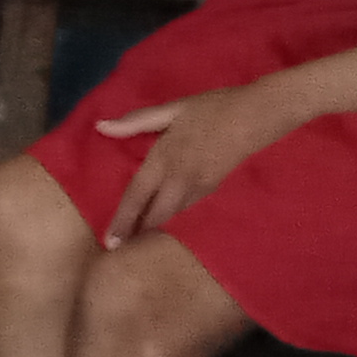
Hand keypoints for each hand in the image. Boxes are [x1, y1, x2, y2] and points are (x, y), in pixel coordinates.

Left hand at [94, 79, 310, 244]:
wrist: (256, 118)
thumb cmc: (211, 109)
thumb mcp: (171, 110)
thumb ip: (135, 122)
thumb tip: (101, 127)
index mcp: (164, 159)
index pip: (137, 195)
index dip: (122, 219)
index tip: (109, 241)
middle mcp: (180, 179)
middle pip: (155, 214)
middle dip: (137, 231)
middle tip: (120, 247)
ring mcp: (200, 187)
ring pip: (173, 214)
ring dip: (155, 227)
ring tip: (138, 237)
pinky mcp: (214, 187)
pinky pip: (188, 207)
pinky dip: (173, 216)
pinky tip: (167, 218)